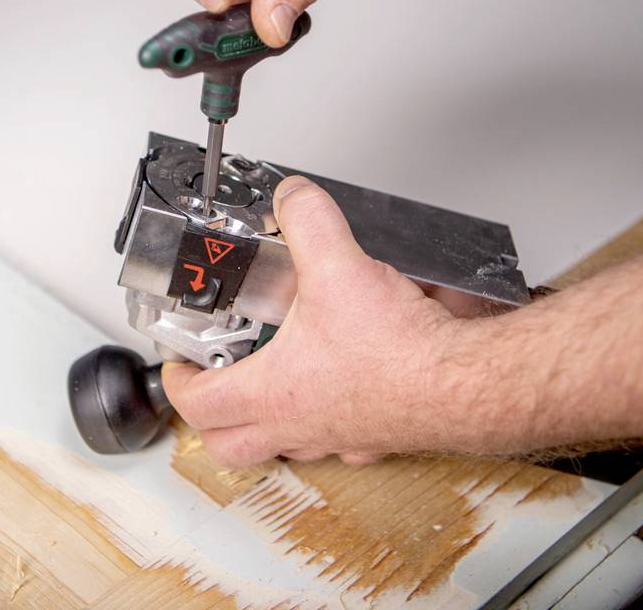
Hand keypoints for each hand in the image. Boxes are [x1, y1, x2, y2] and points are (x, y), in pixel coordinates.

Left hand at [162, 175, 490, 467]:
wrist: (465, 385)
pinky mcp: (378, 436)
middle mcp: (301, 426)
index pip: (198, 405)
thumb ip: (307, 220)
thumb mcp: (339, 266)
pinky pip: (341, 436)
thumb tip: (293, 198)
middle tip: (212, 384)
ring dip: (270, 418)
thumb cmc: (402, 354)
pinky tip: (343, 380)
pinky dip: (331, 413)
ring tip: (272, 378)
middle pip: (230, 444)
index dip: (178, 381)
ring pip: (287, 444)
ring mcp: (339, 438)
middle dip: (212, 417)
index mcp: (274, 394)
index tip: (179, 362)